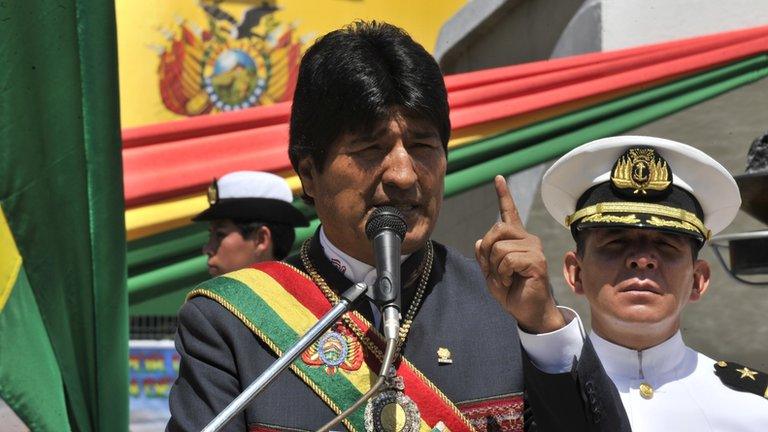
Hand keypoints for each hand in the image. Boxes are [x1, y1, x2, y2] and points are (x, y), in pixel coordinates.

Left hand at [475, 175, 565, 332]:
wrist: (527, 310)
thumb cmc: (511, 291)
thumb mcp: (490, 272)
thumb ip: (484, 256)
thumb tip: (480, 240)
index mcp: (516, 239)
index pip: (508, 212)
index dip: (503, 195)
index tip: (498, 178)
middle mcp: (527, 239)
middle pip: (496, 229)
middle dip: (488, 251)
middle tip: (495, 270)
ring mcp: (534, 248)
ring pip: (499, 247)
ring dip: (495, 267)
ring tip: (505, 278)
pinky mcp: (537, 260)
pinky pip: (508, 259)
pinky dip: (502, 273)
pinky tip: (511, 281)